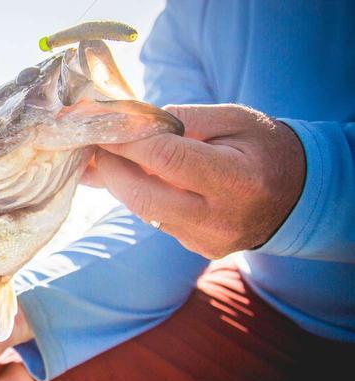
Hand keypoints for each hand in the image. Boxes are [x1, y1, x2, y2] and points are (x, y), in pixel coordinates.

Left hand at [83, 104, 305, 258]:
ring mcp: (208, 240)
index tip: (102, 127)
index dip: (127, 143)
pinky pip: (157, 219)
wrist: (299, 194)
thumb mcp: (234, 119)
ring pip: (144, 212)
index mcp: (237, 180)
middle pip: (143, 197)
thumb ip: (184, 120)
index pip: (166, 159)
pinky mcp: (198, 247)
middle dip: (111, 169)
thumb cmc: (265, 147)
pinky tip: (132, 176)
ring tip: (105, 157)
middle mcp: (220, 219)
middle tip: (96, 146)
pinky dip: (140, 196)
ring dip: (120, 183)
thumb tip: (131, 125)